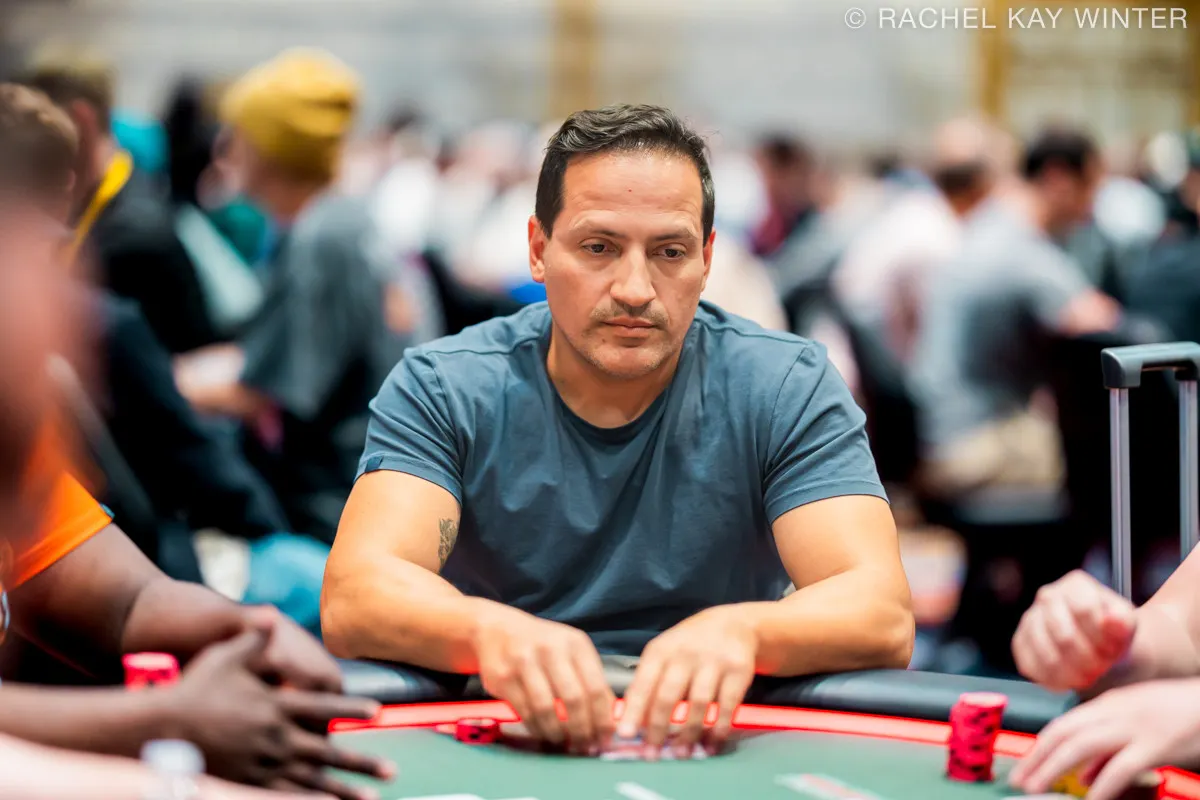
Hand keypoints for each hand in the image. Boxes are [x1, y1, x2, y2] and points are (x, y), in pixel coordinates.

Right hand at [168, 619, 393, 799]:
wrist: (158, 728)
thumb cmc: (193, 689)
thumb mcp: (226, 657)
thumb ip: (254, 639)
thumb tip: (271, 616)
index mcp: (276, 704)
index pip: (324, 705)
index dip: (353, 707)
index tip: (379, 712)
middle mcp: (276, 736)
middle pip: (328, 752)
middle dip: (362, 763)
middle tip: (391, 771)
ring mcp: (263, 764)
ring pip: (313, 781)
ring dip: (344, 791)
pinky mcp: (247, 783)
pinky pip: (286, 797)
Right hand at [473, 602, 614, 753]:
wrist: (498, 629)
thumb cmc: (543, 644)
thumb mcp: (572, 651)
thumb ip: (591, 680)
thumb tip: (610, 719)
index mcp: (575, 644)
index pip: (595, 687)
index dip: (602, 719)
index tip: (605, 737)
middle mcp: (550, 649)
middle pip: (573, 700)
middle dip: (581, 730)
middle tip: (584, 745)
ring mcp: (524, 662)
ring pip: (546, 709)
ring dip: (558, 733)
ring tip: (563, 741)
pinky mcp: (502, 677)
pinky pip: (524, 712)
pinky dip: (537, 729)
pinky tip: (544, 733)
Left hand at [618, 606, 755, 759]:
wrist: (733, 623)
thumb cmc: (689, 646)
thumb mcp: (665, 653)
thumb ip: (648, 682)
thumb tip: (629, 720)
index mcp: (661, 650)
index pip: (643, 682)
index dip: (634, 710)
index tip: (625, 734)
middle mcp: (686, 653)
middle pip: (669, 695)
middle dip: (659, 728)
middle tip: (652, 754)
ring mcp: (714, 660)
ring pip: (698, 703)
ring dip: (688, 732)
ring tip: (682, 753)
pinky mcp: (739, 670)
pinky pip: (728, 705)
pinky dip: (718, 728)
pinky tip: (711, 744)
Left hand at [1009, 678, 1199, 799]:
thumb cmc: (1181, 715)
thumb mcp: (1138, 723)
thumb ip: (1110, 749)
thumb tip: (1084, 777)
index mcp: (1110, 704)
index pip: (1064, 724)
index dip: (1040, 747)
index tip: (1024, 766)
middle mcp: (1115, 711)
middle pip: (1065, 733)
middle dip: (1037, 758)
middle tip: (1019, 781)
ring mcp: (1134, 727)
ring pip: (1082, 746)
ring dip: (1054, 768)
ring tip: (1037, 788)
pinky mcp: (1156, 745)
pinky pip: (1121, 767)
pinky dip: (1102, 786)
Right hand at [1012, 570, 1136, 690]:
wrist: (1102, 649)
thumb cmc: (1114, 635)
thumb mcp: (1128, 625)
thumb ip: (1122, 621)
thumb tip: (1110, 620)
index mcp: (1075, 584)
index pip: (1083, 610)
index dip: (1100, 638)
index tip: (1112, 651)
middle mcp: (1047, 596)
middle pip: (1064, 636)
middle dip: (1087, 660)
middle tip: (1101, 670)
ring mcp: (1029, 618)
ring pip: (1047, 654)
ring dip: (1072, 674)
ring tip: (1088, 677)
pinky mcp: (1020, 642)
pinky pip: (1032, 667)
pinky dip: (1054, 680)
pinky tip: (1070, 679)